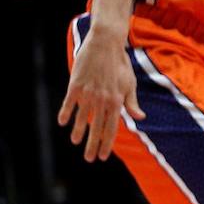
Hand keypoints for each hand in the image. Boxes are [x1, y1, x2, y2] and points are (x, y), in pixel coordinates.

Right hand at [58, 28, 144, 161]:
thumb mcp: (130, 84)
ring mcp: (88, 93)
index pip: (111, 128)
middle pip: (97, 127)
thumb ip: (132, 103)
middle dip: (93, 145)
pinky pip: (69, 103)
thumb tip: (141, 118)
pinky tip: (62, 123)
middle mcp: (102, 100)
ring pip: (82, 118)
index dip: (107, 143)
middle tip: (89, 158)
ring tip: (75, 142)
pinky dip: (65, 113)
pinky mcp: (76, 85)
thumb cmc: (120, 65)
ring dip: (78, 131)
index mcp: (117, 101)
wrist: (106, 45)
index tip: (104, 156)